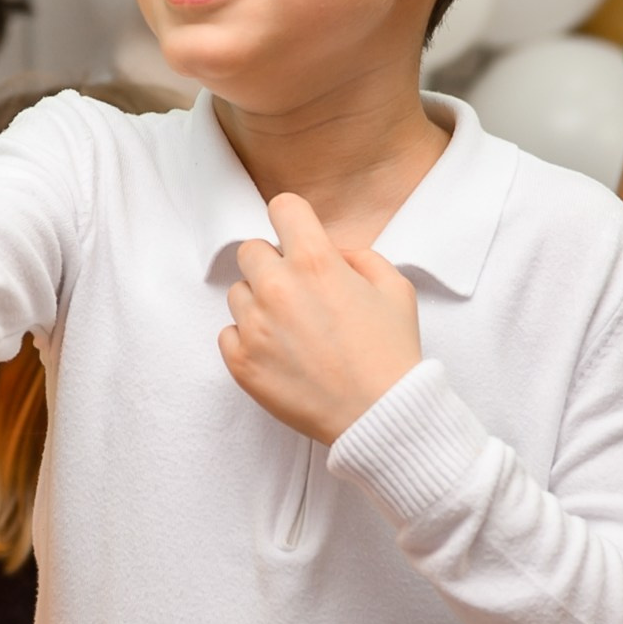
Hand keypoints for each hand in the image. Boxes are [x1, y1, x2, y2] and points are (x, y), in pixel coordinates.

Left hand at [220, 194, 421, 443]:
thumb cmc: (390, 353)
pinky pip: (227, 333)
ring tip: (291, 329)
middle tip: (297, 290)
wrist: (379, 415)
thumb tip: (332, 253)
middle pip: (250, 250)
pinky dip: (248, 340)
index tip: (297, 236)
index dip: (293, 220)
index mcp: (316, 263)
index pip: (282, 208)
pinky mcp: (241, 362)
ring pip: (237, 293)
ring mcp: (255, 327)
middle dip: (272, 263)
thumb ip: (359, 256)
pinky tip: (279, 353)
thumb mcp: (395, 288)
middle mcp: (278, 288)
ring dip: (259, 303)